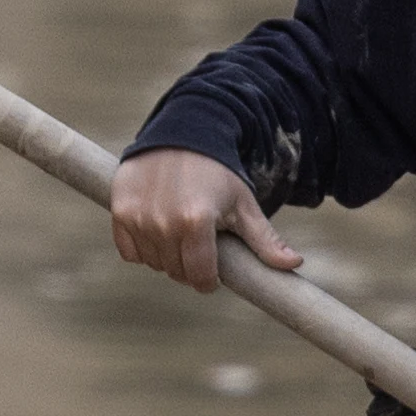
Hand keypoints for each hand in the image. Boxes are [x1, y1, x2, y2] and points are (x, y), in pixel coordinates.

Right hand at [108, 150, 299, 293]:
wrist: (183, 134)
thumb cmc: (218, 172)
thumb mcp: (243, 204)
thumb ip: (265, 239)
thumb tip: (295, 264)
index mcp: (196, 222)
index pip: (199, 276)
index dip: (208, 280)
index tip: (212, 274)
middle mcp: (163, 222)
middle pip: (176, 272)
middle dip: (189, 267)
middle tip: (198, 247)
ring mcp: (138, 217)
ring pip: (153, 263)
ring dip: (166, 257)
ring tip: (178, 233)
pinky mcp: (119, 211)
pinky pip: (129, 251)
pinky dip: (142, 247)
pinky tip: (156, 228)